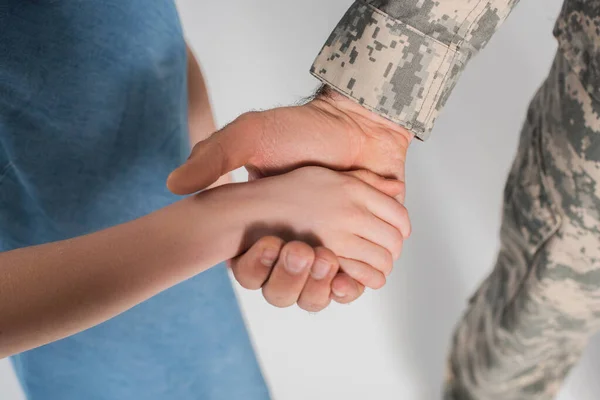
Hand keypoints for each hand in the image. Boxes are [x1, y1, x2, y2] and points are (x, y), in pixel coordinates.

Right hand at [168, 88, 413, 307]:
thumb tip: (173, 186)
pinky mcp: (359, 251)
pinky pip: (350, 287)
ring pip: (313, 297)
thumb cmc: (302, 128)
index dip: (255, 270)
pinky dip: (348, 288)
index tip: (267, 243)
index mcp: (260, 226)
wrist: (357, 124)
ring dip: (317, 288)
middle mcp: (290, 244)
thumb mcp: (251, 135)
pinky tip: (347, 275)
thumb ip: (214, 156)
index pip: (248, 270)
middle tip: (301, 250)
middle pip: (280, 293)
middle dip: (289, 281)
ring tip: (327, 258)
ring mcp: (325, 250)